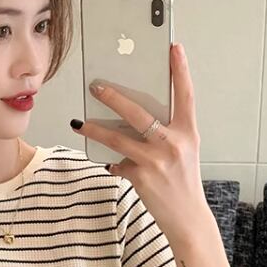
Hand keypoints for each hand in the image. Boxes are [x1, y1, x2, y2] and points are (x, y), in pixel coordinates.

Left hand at [71, 43, 208, 244]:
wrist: (187, 218)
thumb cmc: (183, 181)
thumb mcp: (183, 152)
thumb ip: (165, 133)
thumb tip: (135, 118)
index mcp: (187, 133)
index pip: (186, 96)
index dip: (181, 71)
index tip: (173, 48)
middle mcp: (173, 144)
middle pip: (139, 113)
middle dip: (114, 98)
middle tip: (96, 86)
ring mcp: (156, 161)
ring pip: (118, 139)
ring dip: (95, 129)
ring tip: (79, 123)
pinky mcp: (141, 177)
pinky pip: (118, 163)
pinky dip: (112, 162)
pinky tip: (110, 164)